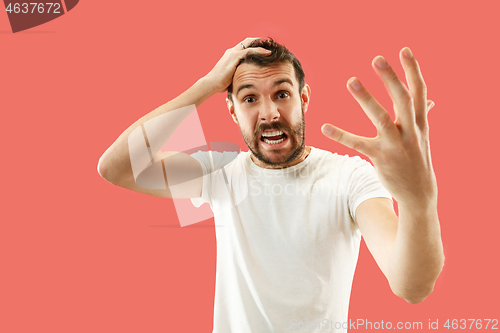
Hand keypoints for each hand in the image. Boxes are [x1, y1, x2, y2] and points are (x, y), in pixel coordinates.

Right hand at [203, 37, 271, 93]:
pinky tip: (268, 52)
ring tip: (271, 45)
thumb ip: (238, 74)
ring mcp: (232, 53)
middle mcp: (231, 51)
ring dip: (261, 43)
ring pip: (250, 44)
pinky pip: (249, 51)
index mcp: (230, 55)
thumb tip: (245, 80)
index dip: (254, 45)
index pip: (244, 46)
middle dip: (259, 40)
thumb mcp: (231, 76)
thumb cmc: (219, 84)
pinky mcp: (234, 57)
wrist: (211, 84)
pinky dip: (259, 50)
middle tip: (269, 42)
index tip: (264, 46)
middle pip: (248, 41)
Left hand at [321, 48, 436, 205]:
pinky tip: (324, 127)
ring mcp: (396, 145)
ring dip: (367, 99)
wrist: (420, 193)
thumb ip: (422, 115)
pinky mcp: (381, 158)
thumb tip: (431, 100)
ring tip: (351, 80)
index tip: (404, 50)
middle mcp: (411, 131)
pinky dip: (341, 135)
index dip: (413, 70)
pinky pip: (358, 144)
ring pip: (381, 118)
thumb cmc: (418, 160)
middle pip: (403, 99)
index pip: (419, 91)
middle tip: (377, 58)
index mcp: (421, 123)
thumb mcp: (423, 136)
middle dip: (391, 78)